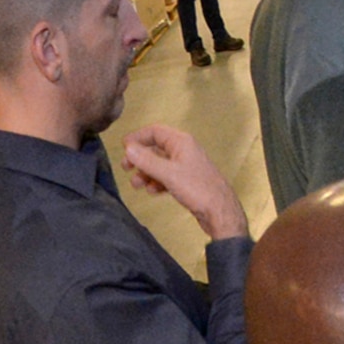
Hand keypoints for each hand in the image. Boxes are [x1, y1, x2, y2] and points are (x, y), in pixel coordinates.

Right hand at [122, 125, 248, 240]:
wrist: (219, 211)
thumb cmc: (198, 189)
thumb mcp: (168, 173)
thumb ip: (146, 160)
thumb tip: (128, 148)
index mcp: (182, 142)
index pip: (155, 131)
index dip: (138, 137)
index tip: (124, 148)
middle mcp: (185, 150)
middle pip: (155, 148)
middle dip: (139, 158)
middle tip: (126, 168)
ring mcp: (187, 165)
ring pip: (159, 164)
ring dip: (146, 173)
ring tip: (137, 185)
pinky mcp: (187, 180)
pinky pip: (166, 176)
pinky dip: (157, 182)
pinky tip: (154, 191)